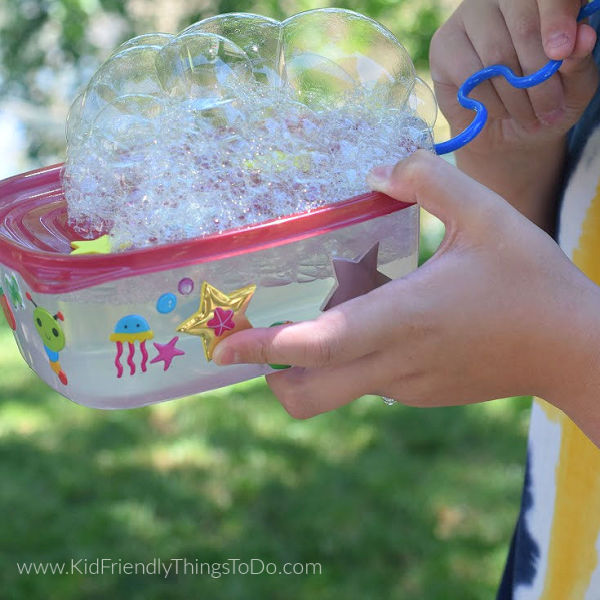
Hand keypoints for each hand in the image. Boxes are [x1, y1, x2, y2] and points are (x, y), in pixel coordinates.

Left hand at [213, 151, 599, 443]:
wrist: (574, 351)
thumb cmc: (533, 283)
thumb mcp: (488, 216)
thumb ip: (430, 182)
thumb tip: (377, 172)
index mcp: (403, 319)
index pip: (317, 345)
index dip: (264, 347)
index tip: (222, 345)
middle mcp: (394, 363)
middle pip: (307, 393)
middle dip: (269, 373)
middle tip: (254, 338)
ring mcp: (405, 386)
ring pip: (334, 388)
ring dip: (308, 364)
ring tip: (311, 317)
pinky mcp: (419, 393)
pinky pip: (368, 381)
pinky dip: (350, 359)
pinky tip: (374, 321)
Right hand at [430, 0, 597, 151]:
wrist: (507, 136)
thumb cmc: (545, 102)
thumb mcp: (575, 86)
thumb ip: (580, 60)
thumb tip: (583, 38)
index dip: (558, 16)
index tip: (561, 52)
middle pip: (524, 25)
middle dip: (539, 75)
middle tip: (549, 109)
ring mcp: (469, 17)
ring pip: (496, 54)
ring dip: (515, 95)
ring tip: (527, 115)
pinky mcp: (443, 44)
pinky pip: (469, 73)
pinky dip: (489, 101)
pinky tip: (498, 111)